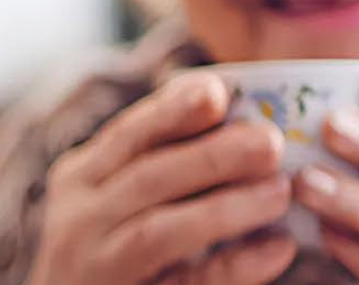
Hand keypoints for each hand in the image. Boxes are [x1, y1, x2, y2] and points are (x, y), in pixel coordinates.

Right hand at [28, 71, 297, 284]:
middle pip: (146, 177)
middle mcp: (78, 218)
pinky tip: (277, 248)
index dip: (171, 111)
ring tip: (280, 190)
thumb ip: (156, 163)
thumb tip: (233, 115)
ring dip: (224, 207)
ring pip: (159, 230)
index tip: (217, 92)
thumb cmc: (111, 247)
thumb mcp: (112, 196)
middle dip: (211, 156)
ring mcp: (99, 264)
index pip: (125, 135)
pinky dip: (236, 265)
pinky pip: (188, 283)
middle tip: (270, 141)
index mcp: (80, 177)